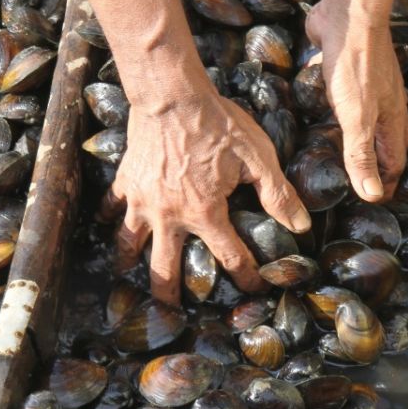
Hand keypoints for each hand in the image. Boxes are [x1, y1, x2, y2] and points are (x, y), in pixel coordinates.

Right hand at [111, 91, 311, 305]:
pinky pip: (114, 207)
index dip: (246, 276)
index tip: (255, 288)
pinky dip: (111, 218)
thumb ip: (277, 194)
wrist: (171, 95)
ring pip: (130, 243)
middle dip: (170, 296)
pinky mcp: (126, 181)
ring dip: (131, 264)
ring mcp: (142, 200)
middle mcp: (169, 216)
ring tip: (131, 277)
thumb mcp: (257, 157)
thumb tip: (299, 225)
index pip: (230, 256)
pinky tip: (108, 224)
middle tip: (173, 313)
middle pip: (165, 269)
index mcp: (205, 213)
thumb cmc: (217, 123)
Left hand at [306, 2, 407, 201]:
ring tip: (345, 158)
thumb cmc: (355, 66)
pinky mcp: (349, 73)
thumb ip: (361, 156)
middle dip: (378, 167)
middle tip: (361, 184)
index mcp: (391, 121)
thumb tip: (372, 196)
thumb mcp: (357, 118)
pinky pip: (349, 101)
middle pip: (386, 144)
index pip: (393, 163)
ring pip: (369, 123)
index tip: (373, 202)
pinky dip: (343, 116)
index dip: (384, 184)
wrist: (348, 15)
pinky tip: (328, 118)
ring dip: (361, 141)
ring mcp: (368, 88)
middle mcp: (385, 106)